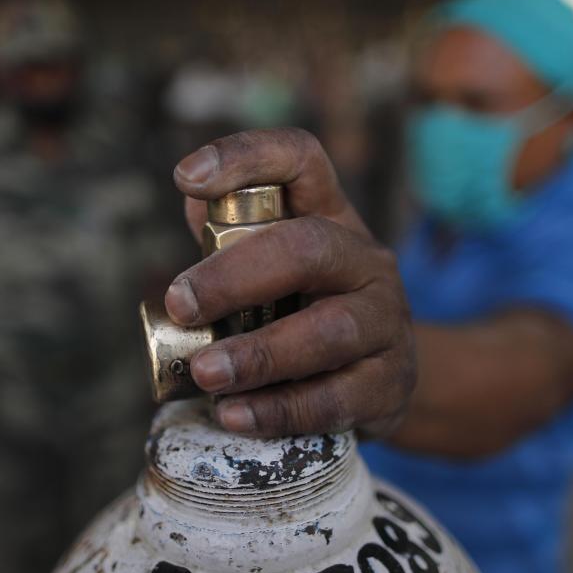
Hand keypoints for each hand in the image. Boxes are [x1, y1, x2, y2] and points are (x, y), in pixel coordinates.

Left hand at [165, 128, 415, 438]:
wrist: (381, 380)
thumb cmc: (307, 314)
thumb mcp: (275, 271)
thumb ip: (231, 239)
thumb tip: (193, 201)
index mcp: (330, 218)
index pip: (301, 160)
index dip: (245, 157)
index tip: (185, 176)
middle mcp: (365, 260)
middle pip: (311, 247)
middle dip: (237, 276)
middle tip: (182, 305)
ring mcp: (386, 321)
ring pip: (330, 330)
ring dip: (260, 353)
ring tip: (206, 374)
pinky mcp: (390, 383)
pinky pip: (337, 398)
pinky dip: (280, 410)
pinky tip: (235, 415)